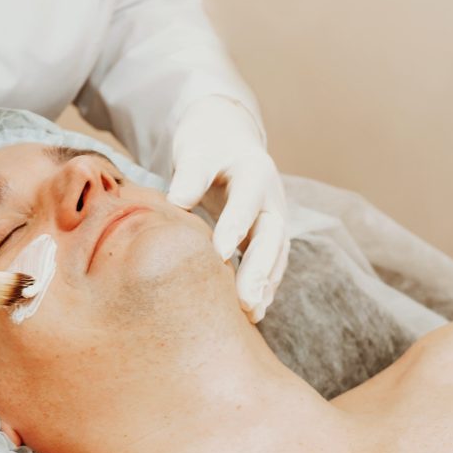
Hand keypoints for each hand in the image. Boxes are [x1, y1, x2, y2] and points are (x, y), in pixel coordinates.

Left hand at [166, 96, 289, 322]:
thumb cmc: (207, 144)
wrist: (227, 137)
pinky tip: (252, 313)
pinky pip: (270, 263)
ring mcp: (273, 218)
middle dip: (260, 270)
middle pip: (271, 235)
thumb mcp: (196, 150)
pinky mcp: (266, 235)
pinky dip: (263, 286)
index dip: (235, 227)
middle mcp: (271, 197)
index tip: (220, 254)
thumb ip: (190, 175)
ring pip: (276, 254)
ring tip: (252, 315)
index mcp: (254, 172)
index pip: (247, 201)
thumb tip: (177, 203)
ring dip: (265, 285)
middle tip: (245, 302)